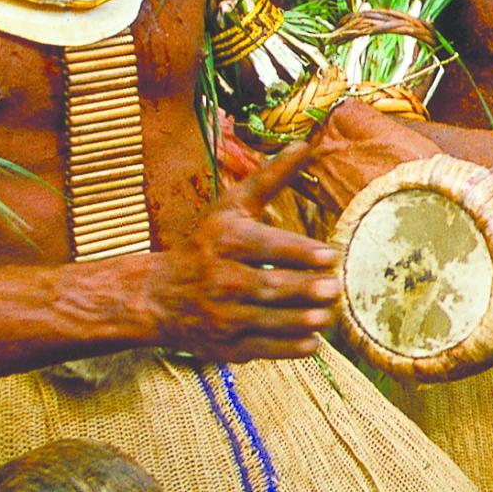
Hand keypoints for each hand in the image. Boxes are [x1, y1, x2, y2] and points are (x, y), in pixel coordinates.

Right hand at [137, 143, 340, 361]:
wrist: (157, 297)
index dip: (299, 252)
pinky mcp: (223, 346)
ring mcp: (220, 316)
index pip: (265, 247)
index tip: (330, 256)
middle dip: (304, 289)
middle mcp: (219, 279)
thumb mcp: (231, 207)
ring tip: (328, 314)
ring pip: (266, 320)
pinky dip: (288, 348)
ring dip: (302, 320)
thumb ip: (270, 178)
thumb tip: (307, 143)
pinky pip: (261, 349)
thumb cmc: (205, 244)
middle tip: (335, 288)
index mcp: (224, 242)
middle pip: (268, 286)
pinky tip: (312, 341)